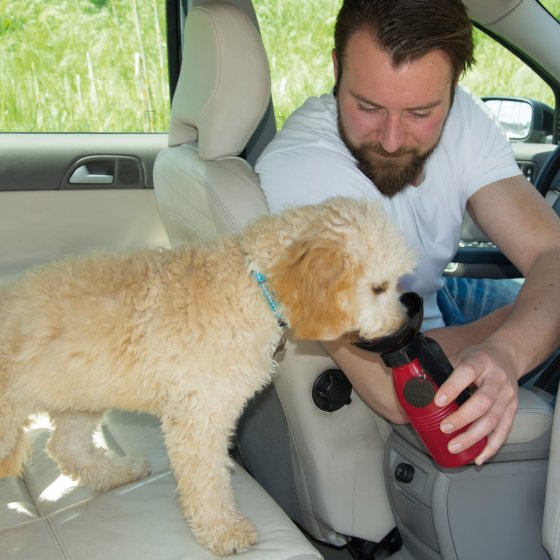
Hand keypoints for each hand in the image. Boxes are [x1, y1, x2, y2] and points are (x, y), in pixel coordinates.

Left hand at [433, 339, 518, 464]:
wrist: (507, 356)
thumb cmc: (478, 358)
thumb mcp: (461, 356)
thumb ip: (443, 370)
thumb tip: (419, 388)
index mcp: (480, 361)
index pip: (467, 372)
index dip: (452, 387)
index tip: (437, 401)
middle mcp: (497, 379)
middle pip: (482, 401)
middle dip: (462, 418)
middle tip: (444, 428)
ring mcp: (507, 396)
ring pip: (493, 420)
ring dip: (473, 437)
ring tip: (455, 446)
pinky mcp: (513, 409)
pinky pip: (504, 431)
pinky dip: (491, 447)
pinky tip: (479, 457)